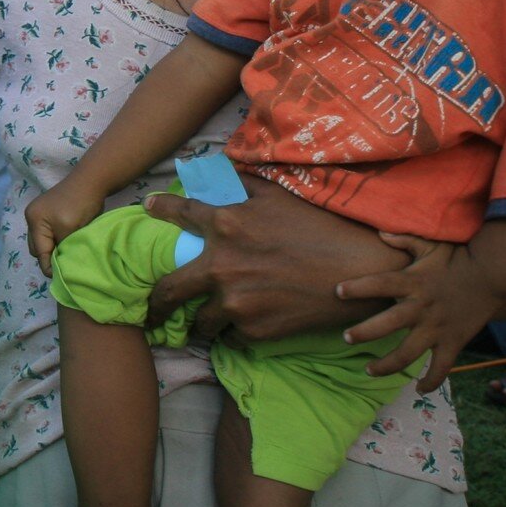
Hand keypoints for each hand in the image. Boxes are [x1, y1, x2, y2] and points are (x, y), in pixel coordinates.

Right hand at [25, 180, 104, 276]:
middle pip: (37, 248)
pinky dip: (55, 242)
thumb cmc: (81, 204)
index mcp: (34, 220)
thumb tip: (59, 264)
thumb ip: (61, 247)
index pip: (40, 252)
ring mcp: (39, 214)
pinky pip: (47, 234)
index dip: (49, 267)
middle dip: (49, 259)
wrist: (91, 181)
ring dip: (53, 250)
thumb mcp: (70, 229)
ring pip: (42, 242)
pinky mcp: (48, 213)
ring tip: (66, 258)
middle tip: (64, 268)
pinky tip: (66, 246)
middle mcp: (32, 217)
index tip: (60, 279)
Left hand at [142, 181, 405, 342]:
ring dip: (201, 321)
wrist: (359, 274)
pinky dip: (238, 331)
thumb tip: (223, 170)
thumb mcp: (282, 196)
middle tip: (148, 311)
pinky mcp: (253, 330)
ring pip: (200, 321)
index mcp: (226, 225)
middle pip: (168, 291)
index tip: (146, 208)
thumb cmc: (323, 229)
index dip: (159, 209)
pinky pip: (232, 335)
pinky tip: (251, 325)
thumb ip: (245, 184)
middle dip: (154, 304)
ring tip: (202, 325)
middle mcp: (221, 265)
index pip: (179, 213)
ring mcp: (235, 302)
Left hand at [336, 234, 505, 391]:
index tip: (337, 291)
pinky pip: (440, 369)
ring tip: (368, 370)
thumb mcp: (432, 246)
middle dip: (363, 332)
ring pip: (407, 354)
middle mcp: (422, 308)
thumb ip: (405, 240)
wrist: (493, 275)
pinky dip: (430, 381)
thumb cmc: (459, 258)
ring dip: (385, 366)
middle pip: (387, 324)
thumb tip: (380, 233)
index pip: (380, 284)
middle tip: (346, 338)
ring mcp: (437, 328)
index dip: (358, 288)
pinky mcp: (452, 343)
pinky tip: (418, 388)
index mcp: (413, 283)